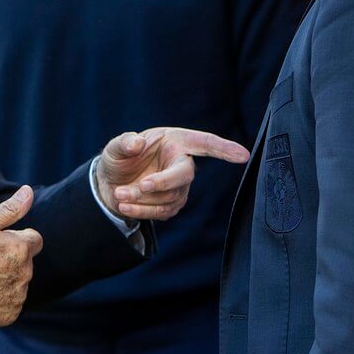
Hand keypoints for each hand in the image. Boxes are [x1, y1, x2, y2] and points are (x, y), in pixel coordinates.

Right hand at [0, 185, 43, 327]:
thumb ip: (10, 209)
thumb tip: (28, 192)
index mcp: (20, 248)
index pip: (34, 239)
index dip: (17, 239)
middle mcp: (25, 273)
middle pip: (26, 261)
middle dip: (12, 259)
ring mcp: (18, 295)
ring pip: (19, 282)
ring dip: (8, 279)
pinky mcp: (11, 314)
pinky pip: (12, 302)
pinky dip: (2, 299)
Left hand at [95, 128, 250, 220]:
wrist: (110, 183)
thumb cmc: (119, 159)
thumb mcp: (116, 147)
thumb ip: (124, 143)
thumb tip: (136, 143)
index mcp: (175, 141)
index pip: (204, 143)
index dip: (224, 149)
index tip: (243, 155)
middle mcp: (181, 162)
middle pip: (185, 174)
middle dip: (164, 182)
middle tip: (141, 185)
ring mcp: (180, 186)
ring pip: (170, 197)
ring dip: (143, 198)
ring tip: (120, 194)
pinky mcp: (172, 205)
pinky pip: (162, 212)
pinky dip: (142, 210)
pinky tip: (124, 205)